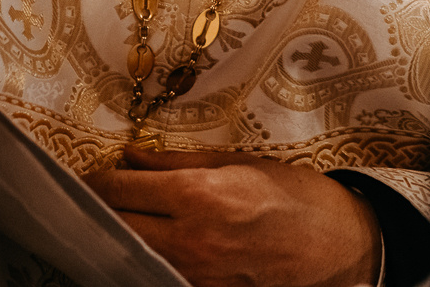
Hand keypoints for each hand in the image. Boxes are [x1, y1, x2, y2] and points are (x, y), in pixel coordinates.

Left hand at [81, 145, 379, 286]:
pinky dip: (147, 259)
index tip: (90, 171)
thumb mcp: (238, 162)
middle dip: (99, 208)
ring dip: (119, 235)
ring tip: (115, 217)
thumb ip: (177, 162)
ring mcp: (196, 274)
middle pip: (116, 226)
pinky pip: (161, 275)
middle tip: (93, 193)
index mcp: (197, 196)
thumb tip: (131, 155)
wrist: (340, 246)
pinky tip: (147, 244)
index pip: (118, 189)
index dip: (96, 179)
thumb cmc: (295, 196)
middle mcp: (190, 239)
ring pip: (133, 256)